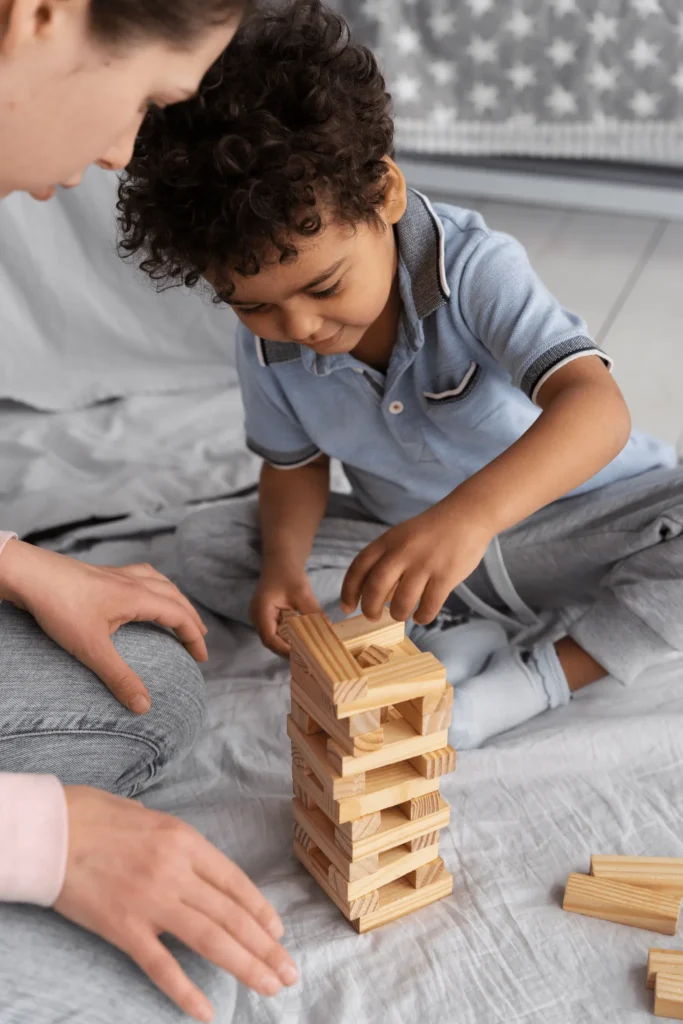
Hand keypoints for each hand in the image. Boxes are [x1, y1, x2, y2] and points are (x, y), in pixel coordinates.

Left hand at [0, 540, 207, 713]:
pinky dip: (154, 584)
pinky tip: (142, 591)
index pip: (179, 615)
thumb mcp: (91, 649)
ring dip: (175, 597)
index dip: (194, 636)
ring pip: (159, 581)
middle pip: (174, 596)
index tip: (202, 656)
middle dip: (190, 616)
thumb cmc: (60, 607)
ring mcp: (116, 574)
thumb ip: (119, 677)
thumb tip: (144, 706)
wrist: (29, 574)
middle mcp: (132, 582)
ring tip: (179, 610)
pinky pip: (141, 574)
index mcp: (137, 597)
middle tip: (199, 636)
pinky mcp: (101, 573)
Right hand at [54, 787, 297, 1020]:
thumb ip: (176, 842)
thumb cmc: (96, 815)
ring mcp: (151, 902)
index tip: (279, 934)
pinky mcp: (123, 928)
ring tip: (268, 987)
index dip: (260, 911)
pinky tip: (208, 1011)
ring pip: (210, 940)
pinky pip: (161, 965)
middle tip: (288, 972)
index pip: (235, 883)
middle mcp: (176, 871)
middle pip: (231, 916)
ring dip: (245, 966)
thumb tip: (192, 859)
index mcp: (184, 840)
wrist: (50, 831)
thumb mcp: (149, 816)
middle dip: (265, 947)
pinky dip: (187, 991)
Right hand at [250, 562, 321, 655]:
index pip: (269, 638)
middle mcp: (257, 618)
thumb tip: (328, 629)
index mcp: (261, 611)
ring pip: (273, 639)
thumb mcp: (302, 593)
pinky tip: (302, 641)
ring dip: (288, 645)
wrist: (280, 562)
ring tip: (306, 652)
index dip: (284, 649)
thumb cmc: (288, 574)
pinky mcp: (267, 618)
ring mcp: (260, 619)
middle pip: (271, 641)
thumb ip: (313, 611)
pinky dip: (288, 638)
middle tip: (307, 658)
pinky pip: (276, 633)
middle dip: (288, 650)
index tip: (302, 655)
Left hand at [340, 502, 492, 624]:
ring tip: (400, 614)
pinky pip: (429, 606)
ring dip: (397, 614)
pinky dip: (422, 617)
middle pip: (375, 587)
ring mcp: (425, 564)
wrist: (467, 515)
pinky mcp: (446, 576)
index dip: (349, 591)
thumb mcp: (402, 538)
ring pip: (401, 601)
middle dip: (369, 608)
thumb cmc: (431, 531)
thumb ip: (387, 562)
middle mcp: (403, 552)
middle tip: (372, 617)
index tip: (347, 608)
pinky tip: (421, 616)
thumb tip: (373, 597)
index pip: (359, 568)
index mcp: (388, 541)